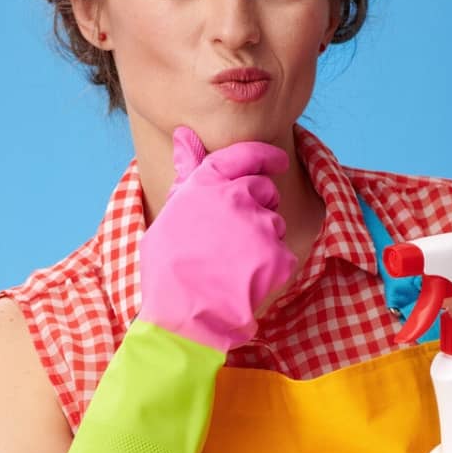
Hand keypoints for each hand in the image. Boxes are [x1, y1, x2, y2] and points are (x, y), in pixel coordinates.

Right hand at [137, 126, 299, 352]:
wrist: (182, 316)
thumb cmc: (167, 269)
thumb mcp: (170, 214)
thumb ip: (187, 174)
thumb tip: (186, 135)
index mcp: (207, 184)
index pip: (245, 155)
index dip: (265, 156)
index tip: (278, 161)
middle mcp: (236, 197)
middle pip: (265, 190)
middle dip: (258, 207)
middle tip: (233, 237)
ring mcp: (260, 226)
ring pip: (275, 223)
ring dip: (263, 239)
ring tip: (233, 264)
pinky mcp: (277, 256)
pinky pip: (283, 255)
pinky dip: (271, 269)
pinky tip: (246, 281)